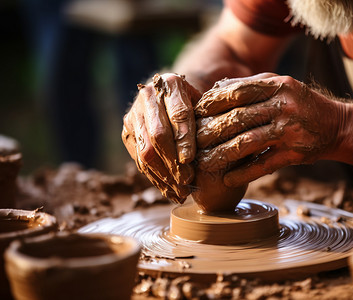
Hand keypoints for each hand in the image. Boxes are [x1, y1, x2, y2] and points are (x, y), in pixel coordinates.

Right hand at [122, 73, 200, 203]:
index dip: (184, 138)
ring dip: (164, 175)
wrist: (168, 96)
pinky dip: (156, 178)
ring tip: (180, 192)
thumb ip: (208, 119)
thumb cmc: (196, 103)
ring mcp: (134, 114)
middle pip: (158, 134)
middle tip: (187, 180)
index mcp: (172, 83)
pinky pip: (139, 160)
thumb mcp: (204, 104)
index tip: (190, 160)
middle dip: (173, 161)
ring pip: (146, 150)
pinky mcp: (128, 132)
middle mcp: (148, 96)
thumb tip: (216, 147)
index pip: (179, 114)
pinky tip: (170, 191)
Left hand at [194, 74, 344, 186]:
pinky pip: (264, 165)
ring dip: (222, 154)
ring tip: (204, 163)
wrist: (337, 125)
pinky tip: (227, 179)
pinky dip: (244, 173)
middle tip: (193, 142)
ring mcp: (290, 130)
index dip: (213, 103)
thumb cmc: (300, 104)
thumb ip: (249, 85)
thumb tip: (215, 90)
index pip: (238, 92)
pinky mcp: (295, 153)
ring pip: (248, 143)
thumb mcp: (280, 86)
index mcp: (278, 85)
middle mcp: (284, 106)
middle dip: (211, 131)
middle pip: (239, 118)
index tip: (196, 114)